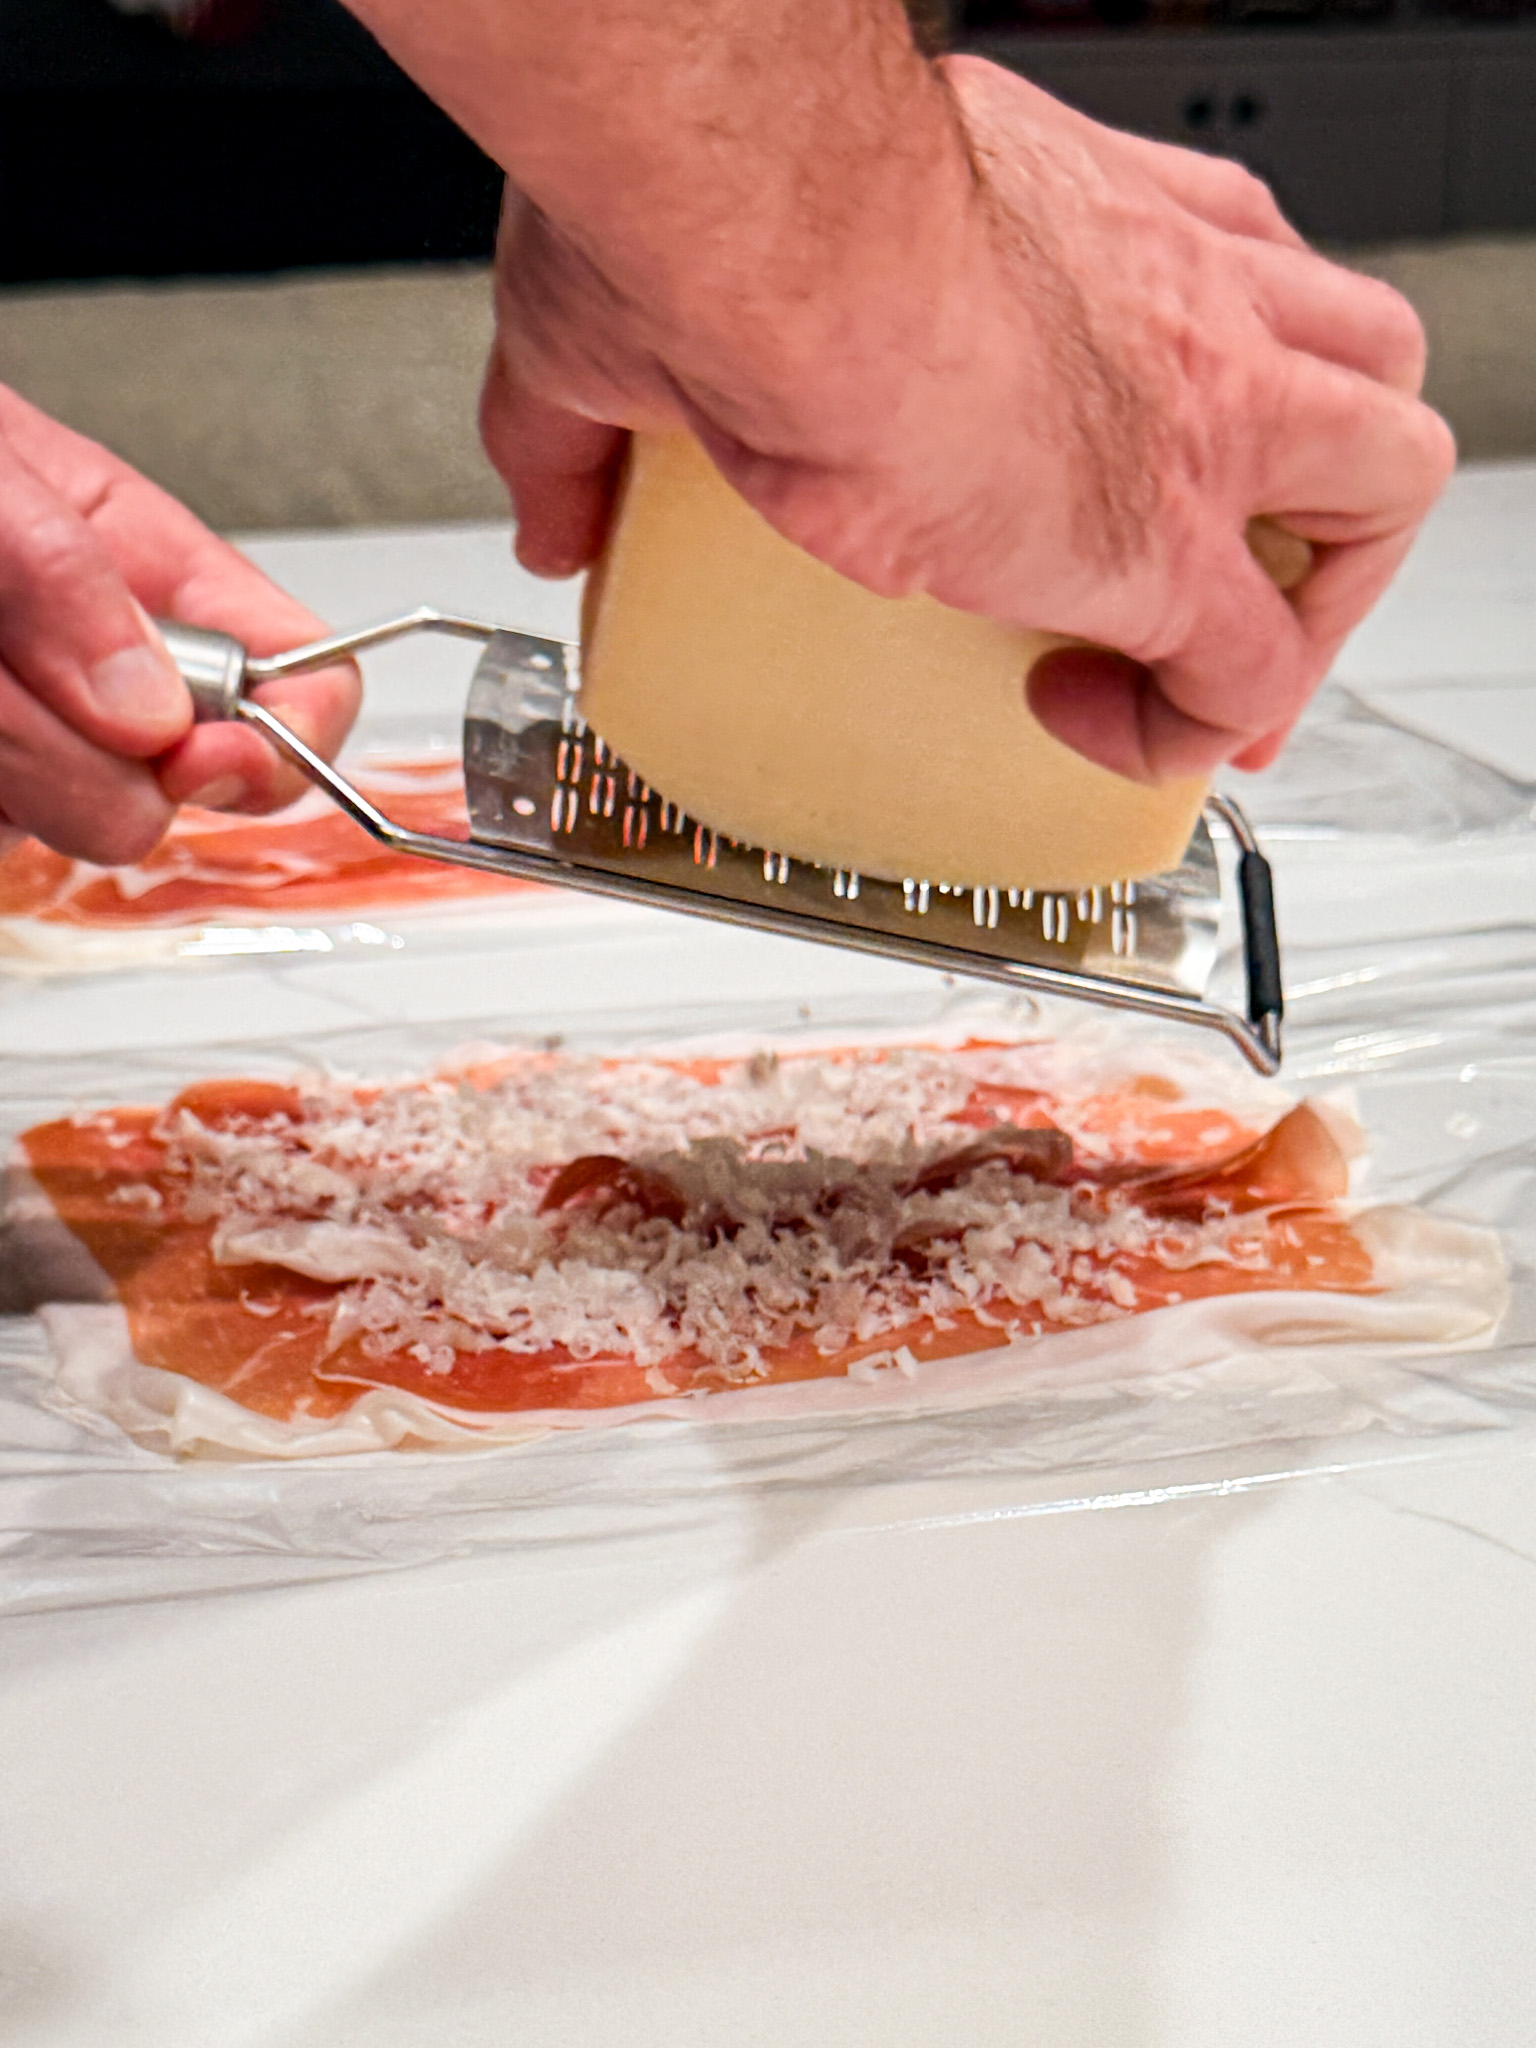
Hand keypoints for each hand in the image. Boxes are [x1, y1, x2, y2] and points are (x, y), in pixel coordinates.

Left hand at [0, 386, 359, 863]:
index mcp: (160, 579)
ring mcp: (38, 747)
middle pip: (173, 797)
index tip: (196, 755)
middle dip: (66, 750)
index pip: (308, 694)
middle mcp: (111, 677)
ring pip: (65, 828)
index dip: (281, 744)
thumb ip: (67, 571)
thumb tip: (151, 710)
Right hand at [480, 56, 1452, 782]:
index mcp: (1090, 226)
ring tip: (1221, 659)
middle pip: (1359, 363)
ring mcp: (1198, 421)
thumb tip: (551, 515)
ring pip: (1383, 482)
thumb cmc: (741, 228)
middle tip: (1260, 565)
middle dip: (1333, 482)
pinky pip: (1247, 668)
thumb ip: (586, 435)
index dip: (1214, 379)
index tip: (1147, 458)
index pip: (1229, 280)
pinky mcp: (1163, 549)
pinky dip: (1193, 721)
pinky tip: (1101, 730)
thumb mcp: (638, 330)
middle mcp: (1183, 299)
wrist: (785, 240)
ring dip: (1323, 585)